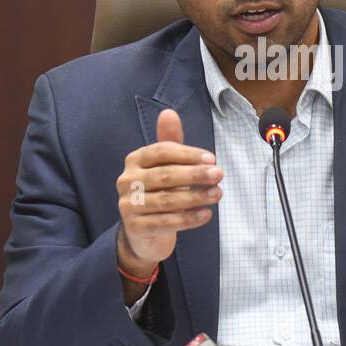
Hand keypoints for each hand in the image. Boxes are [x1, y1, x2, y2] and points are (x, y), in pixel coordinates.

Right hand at [116, 110, 222, 286]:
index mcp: (134, 160)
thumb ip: (170, 142)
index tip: (212, 158)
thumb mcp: (165, 166)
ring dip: (196, 197)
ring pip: (167, 200)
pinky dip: (189, 219)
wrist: (143, 233)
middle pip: (165, 175)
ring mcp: (128, 205)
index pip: (161, 152)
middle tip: (219, 175)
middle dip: (195, 175)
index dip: (187, 154)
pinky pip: (166, 222)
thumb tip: (169, 113)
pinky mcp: (135, 227)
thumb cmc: (159, 191)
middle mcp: (126, 181)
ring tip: (218, 194)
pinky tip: (207, 214)